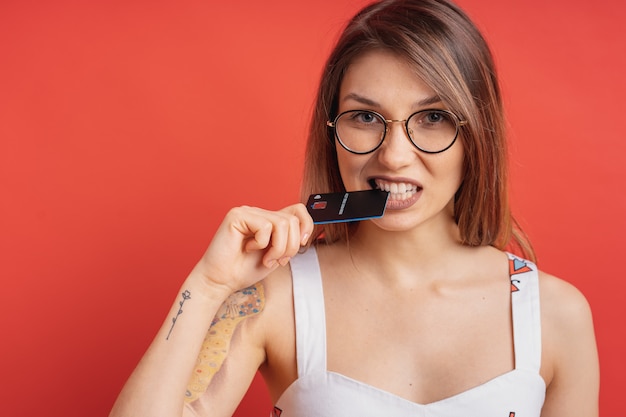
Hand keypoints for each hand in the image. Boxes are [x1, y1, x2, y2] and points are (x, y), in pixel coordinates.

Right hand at [193, 203, 313, 294]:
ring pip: (282, 223)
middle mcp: (259, 213)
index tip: (302, 244)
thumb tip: (306, 232)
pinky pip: (265, 226)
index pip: (298, 210)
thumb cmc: (244, 270)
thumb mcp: (277, 255)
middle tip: (275, 260)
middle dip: (290, 246)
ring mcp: (247, 212)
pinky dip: (261, 244)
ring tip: (264, 258)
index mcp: (268, 220)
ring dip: (278, 248)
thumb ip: (290, 241)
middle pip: (293, 220)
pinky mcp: (237, 215)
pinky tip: (247, 248)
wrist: (221, 281)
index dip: (306, 225)